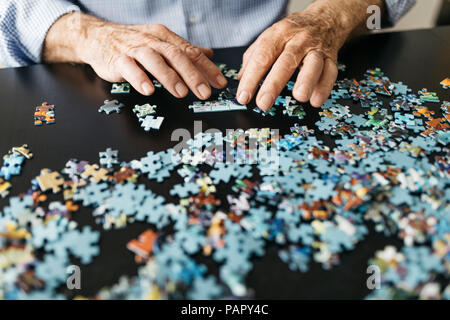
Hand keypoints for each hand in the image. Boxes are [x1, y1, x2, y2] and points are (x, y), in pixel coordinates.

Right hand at [44, 13, 226, 98]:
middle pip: (175, 55)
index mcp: (165, 38)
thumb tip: (209, 54)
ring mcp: (134, 49)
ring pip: (154, 59)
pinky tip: (148, 90)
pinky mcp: (117, 60)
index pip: (191, 52)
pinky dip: (139, 78)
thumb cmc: (134, 43)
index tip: (220, 83)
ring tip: (181, 93)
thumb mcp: (161, 43)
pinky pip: (129, 68)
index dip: (207, 68)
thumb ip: (184, 50)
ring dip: (169, 77)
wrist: (99, 37)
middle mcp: (152, 41)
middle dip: (192, 75)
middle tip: (205, 92)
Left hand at [236, 0, 356, 108]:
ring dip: (306, 81)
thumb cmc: (292, 33)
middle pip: (286, 62)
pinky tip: (315, 100)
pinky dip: (324, 87)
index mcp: (278, 35)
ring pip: (313, 64)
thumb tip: (241, 79)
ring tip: (299, 97)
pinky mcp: (331, 58)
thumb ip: (253, 58)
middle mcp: (298, 40)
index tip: (243, 96)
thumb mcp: (269, 38)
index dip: (251, 78)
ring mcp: (316, 49)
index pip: (262, 57)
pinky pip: (330, 73)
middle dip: (273, 84)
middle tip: (263, 102)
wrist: (324, 20)